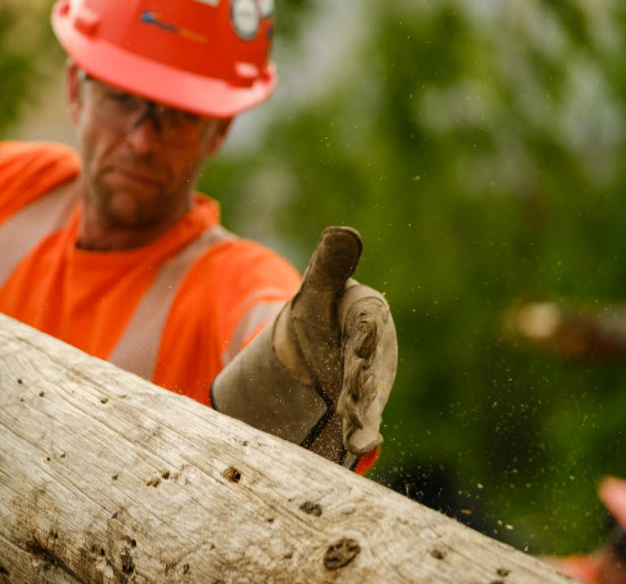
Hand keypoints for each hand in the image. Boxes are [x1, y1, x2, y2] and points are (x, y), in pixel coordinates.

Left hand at [211, 226, 396, 464]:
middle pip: (370, 367)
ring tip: (359, 440)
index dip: (362, 335)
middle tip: (354, 396)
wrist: (310, 346)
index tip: (359, 341)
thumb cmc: (317, 313)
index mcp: (367, 315)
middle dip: (363, 383)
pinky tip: (357, 451)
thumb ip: (330, 266)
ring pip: (368, 399)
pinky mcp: (360, 406)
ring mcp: (370, 381)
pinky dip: (360, 435)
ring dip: (363, 418)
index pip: (365, 325)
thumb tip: (343, 233)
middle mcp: (376, 350)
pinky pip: (362, 420)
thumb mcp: (316, 289)